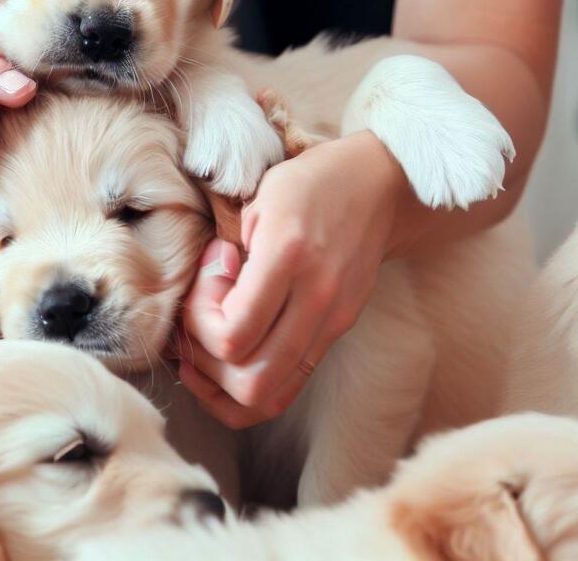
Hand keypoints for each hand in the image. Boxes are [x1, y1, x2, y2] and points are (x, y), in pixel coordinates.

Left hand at [178, 131, 405, 427]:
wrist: (378, 186)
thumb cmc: (312, 182)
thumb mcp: (260, 198)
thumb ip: (228, 253)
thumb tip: (204, 298)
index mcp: (289, 257)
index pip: (232, 335)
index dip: (200, 319)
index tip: (209, 276)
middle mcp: (316, 299)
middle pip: (250, 382)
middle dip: (207, 361)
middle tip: (198, 321)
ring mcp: (333, 320)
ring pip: (269, 395)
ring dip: (225, 382)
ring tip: (208, 344)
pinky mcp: (338, 329)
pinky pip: (290, 382)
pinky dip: (252, 383)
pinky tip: (233, 357)